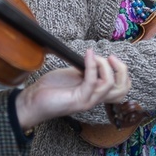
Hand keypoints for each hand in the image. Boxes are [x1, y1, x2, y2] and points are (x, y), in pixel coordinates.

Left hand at [15, 49, 129, 130]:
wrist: (33, 99)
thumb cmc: (52, 87)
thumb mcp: (73, 73)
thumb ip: (87, 69)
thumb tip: (94, 57)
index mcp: (96, 92)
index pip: (121, 88)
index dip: (122, 72)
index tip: (110, 57)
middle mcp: (95, 98)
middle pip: (122, 90)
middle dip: (121, 70)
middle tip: (111, 58)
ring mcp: (88, 101)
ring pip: (110, 85)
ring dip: (105, 66)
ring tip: (94, 56)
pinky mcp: (79, 101)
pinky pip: (92, 82)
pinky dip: (92, 65)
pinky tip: (87, 55)